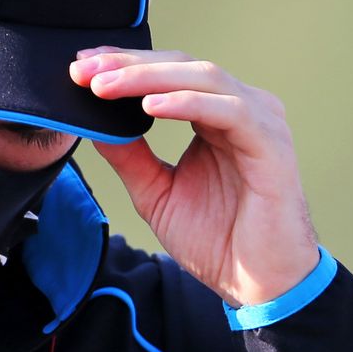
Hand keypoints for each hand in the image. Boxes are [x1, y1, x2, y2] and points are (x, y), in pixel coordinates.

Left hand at [70, 47, 319, 308]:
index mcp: (217, 115)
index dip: (125, 65)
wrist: (259, 286)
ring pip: (202, 78)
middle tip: (83, 69)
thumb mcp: (157, 193)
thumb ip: (130, 156)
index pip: (169, 74)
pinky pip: (228, 110)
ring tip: (105, 86)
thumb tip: (92, 125)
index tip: (80, 67)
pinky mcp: (271, 143)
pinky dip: (186, 103)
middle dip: (128, 65)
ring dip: (149, 78)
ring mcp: (260, 122)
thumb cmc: (219, 242)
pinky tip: (150, 105)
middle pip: (182, 66)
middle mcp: (242, 109)